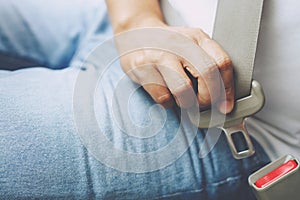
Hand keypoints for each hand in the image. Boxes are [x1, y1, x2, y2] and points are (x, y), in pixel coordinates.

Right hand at [118, 25, 233, 113]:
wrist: (135, 35)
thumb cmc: (168, 48)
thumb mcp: (191, 47)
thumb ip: (208, 66)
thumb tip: (223, 100)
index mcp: (197, 38)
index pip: (222, 62)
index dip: (227, 89)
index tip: (225, 105)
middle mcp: (180, 43)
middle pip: (207, 73)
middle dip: (208, 98)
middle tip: (204, 106)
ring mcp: (160, 54)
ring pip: (183, 90)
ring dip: (186, 103)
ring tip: (182, 99)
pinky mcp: (142, 67)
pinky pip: (163, 97)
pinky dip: (168, 103)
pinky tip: (166, 94)